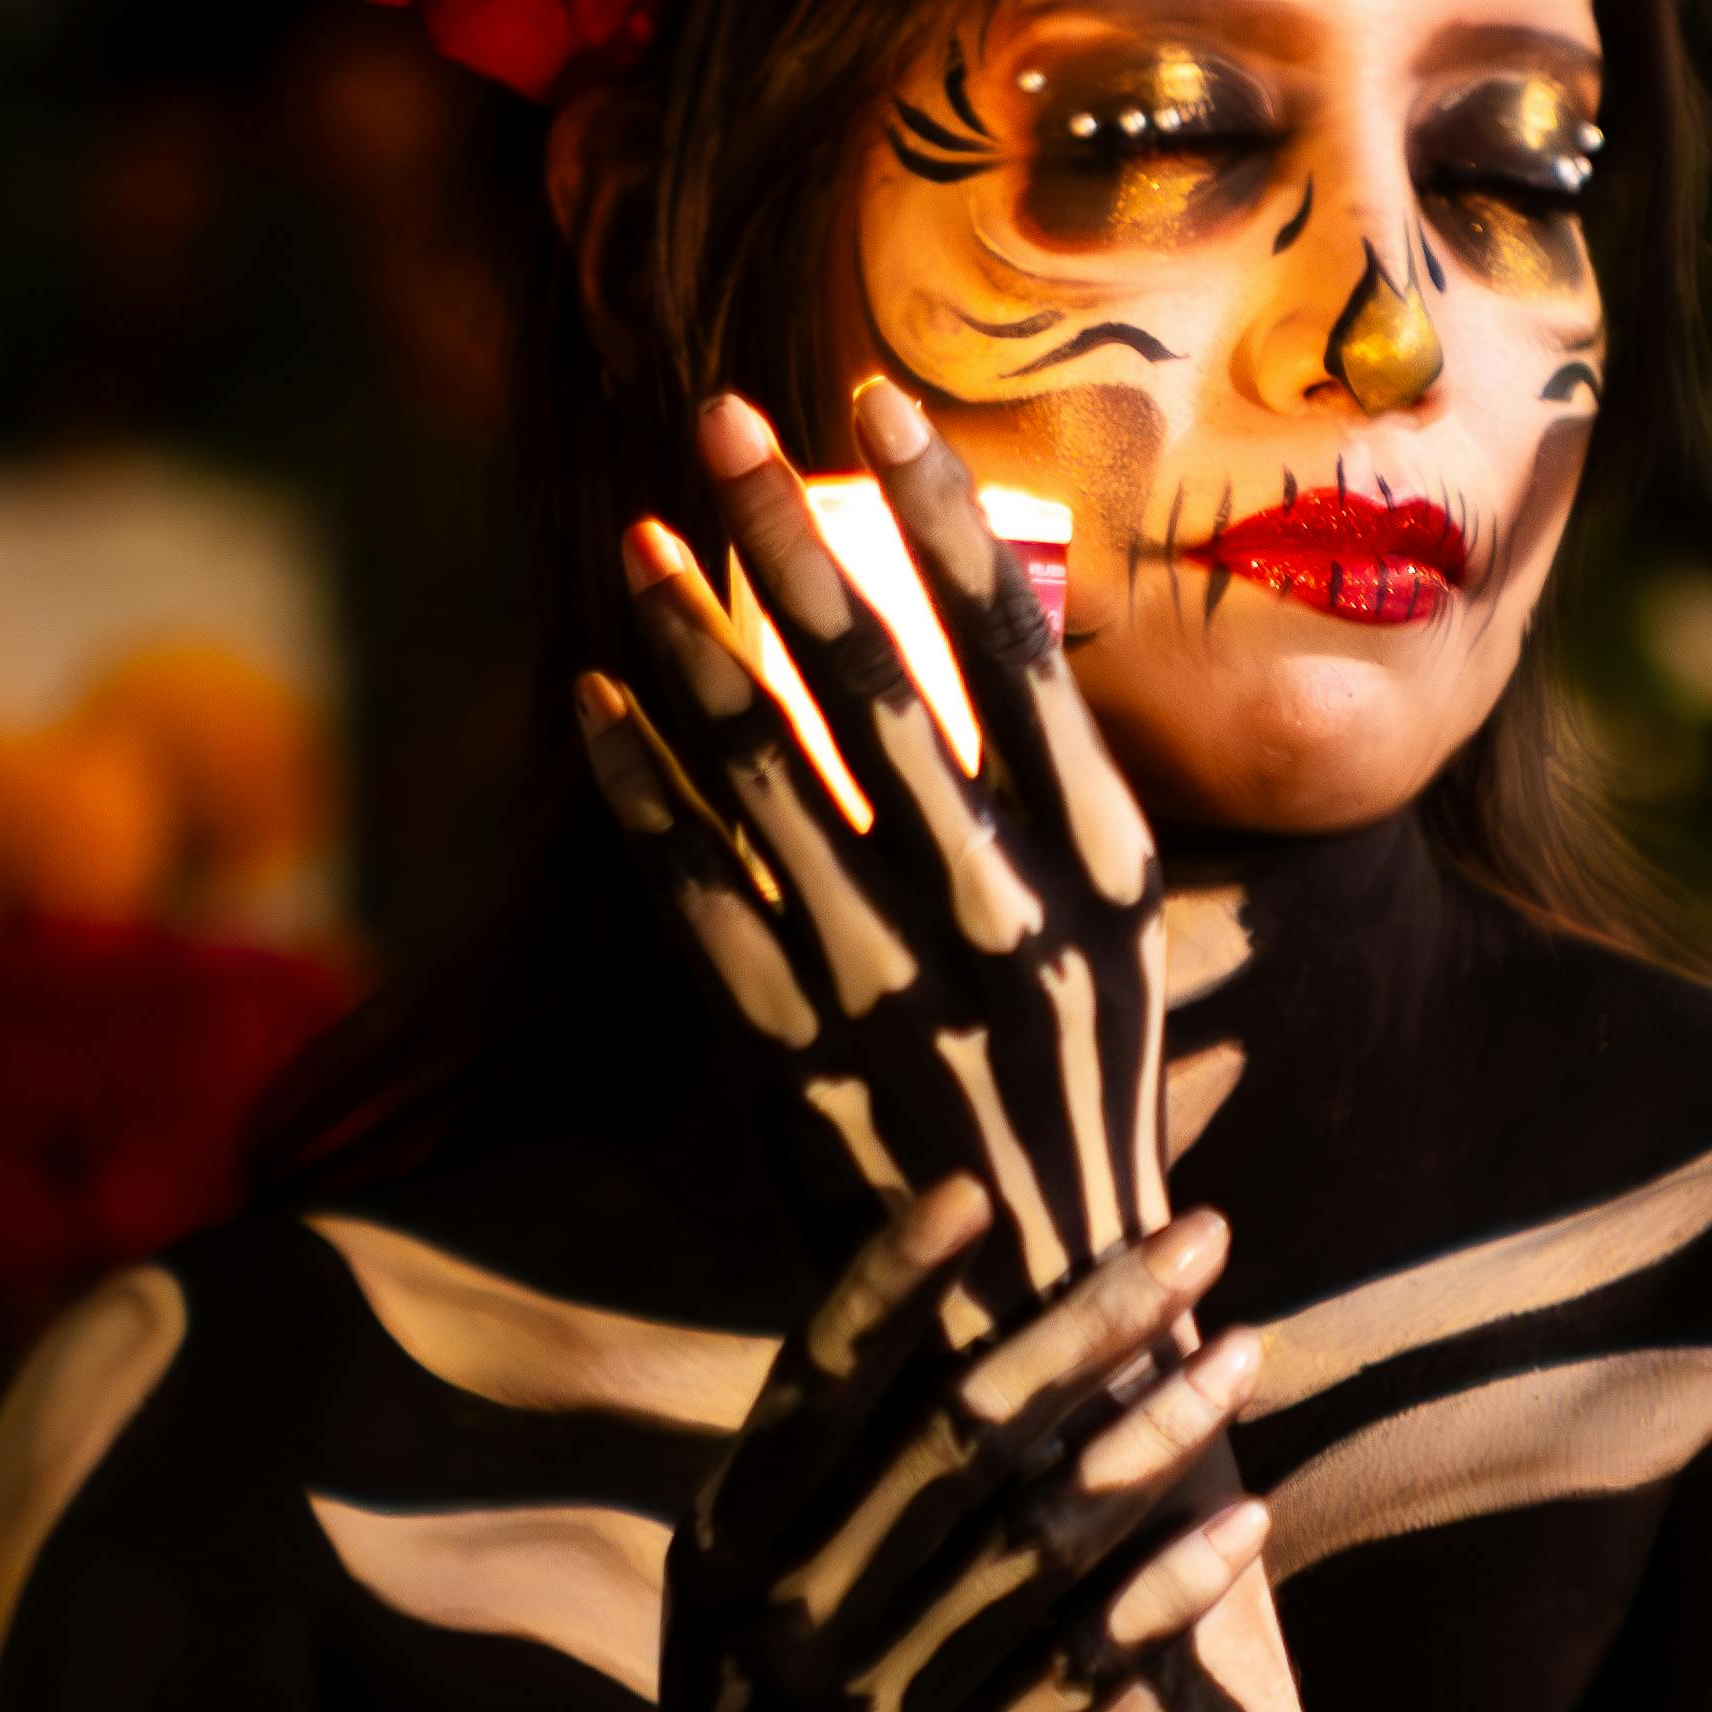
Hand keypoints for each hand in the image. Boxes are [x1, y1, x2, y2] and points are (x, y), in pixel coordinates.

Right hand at [568, 1176, 1262, 1711]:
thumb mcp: (724, 1602)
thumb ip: (804, 1482)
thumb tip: (922, 1331)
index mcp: (727, 1545)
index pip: (812, 1385)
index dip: (888, 1283)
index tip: (977, 1187)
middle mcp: (791, 1613)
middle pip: (958, 1436)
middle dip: (1090, 1323)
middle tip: (1202, 1236)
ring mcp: (872, 1707)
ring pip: (1037, 1541)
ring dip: (1159, 1435)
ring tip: (1250, 1353)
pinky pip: (1078, 1668)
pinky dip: (1167, 1593)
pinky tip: (1247, 1527)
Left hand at [577, 382, 1166, 1313]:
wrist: (1043, 1315)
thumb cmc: (1085, 1099)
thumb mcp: (1120, 942)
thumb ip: (1055, 803)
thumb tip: (998, 627)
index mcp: (1104, 866)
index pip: (1016, 650)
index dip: (944, 513)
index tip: (878, 396)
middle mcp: (1003, 909)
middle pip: (876, 676)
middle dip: (788, 533)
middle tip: (717, 418)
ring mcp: (892, 982)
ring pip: (769, 769)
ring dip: (686, 641)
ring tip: (631, 539)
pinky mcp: (795, 1051)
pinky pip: (698, 889)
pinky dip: (641, 790)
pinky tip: (591, 704)